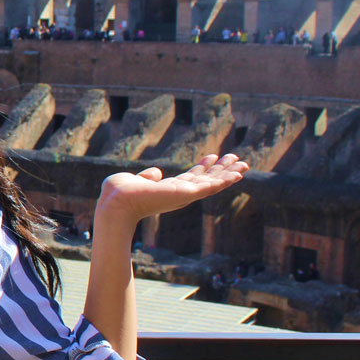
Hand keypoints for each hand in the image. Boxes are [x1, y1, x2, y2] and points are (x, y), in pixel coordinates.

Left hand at [98, 154, 248, 223]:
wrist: (115, 203)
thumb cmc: (118, 194)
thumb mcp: (134, 180)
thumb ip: (147, 176)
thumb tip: (156, 173)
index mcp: (168, 189)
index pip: (190, 178)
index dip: (203, 168)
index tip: (213, 157)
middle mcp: (179, 194)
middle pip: (206, 180)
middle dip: (222, 170)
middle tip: (237, 159)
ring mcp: (185, 195)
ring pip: (213, 183)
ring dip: (229, 173)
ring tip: (244, 164)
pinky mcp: (187, 193)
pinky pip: (212, 186)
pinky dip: (226, 179)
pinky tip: (238, 173)